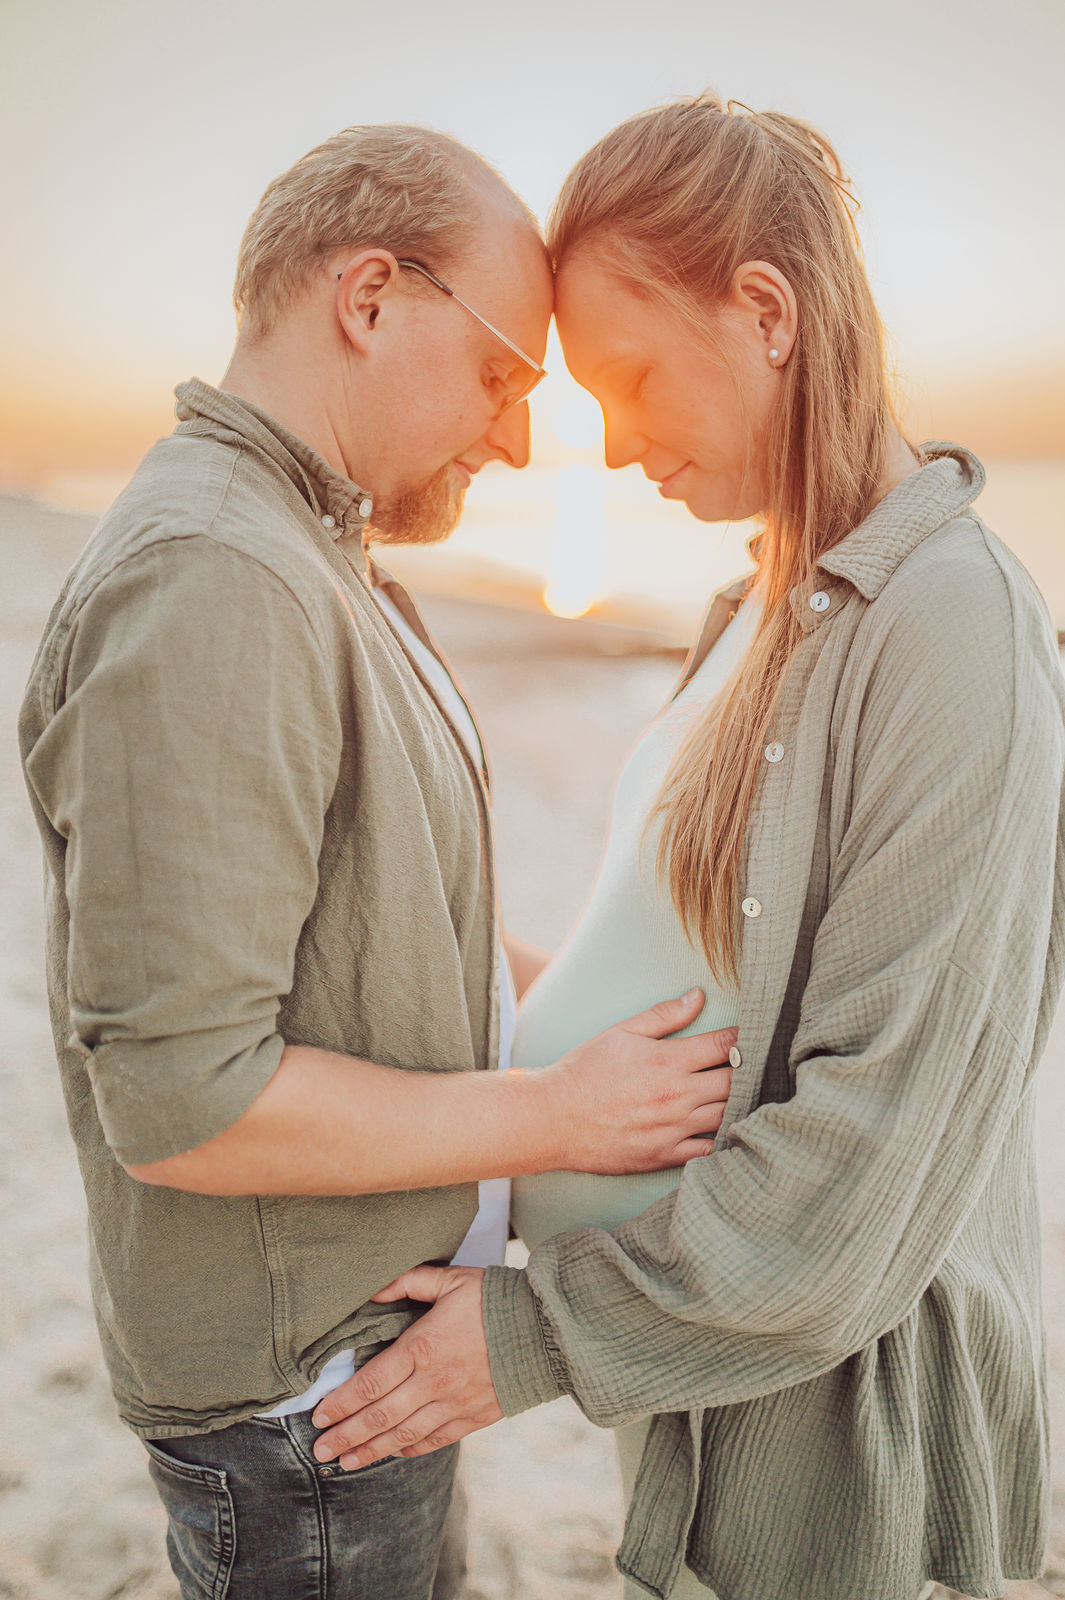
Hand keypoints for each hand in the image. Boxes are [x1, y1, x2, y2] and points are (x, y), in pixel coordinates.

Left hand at [311, 1265, 499, 1469]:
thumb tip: (372, 1291)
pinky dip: (410, 1450)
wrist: (545, 1328)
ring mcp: (455, 1404)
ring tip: (345, 1462)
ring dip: (371, 1451)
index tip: (320, 1416)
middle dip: (347, 1434)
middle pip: (381, 1416)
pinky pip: (435, 1440)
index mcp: (424, 1346)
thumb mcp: (450, 1279)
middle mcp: (435, 1381)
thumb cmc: (495, 1298)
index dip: (342, 1403)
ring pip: (404, 1435)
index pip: (372, 1382)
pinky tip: (392, 1454)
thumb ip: (408, 1282)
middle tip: (320, 1449)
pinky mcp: (474, 1418)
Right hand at [538, 988, 736, 1174]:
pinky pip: (709, 1150)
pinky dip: (723, 1139)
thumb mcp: (622, 1032)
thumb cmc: (585, 1070)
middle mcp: (677, 1095)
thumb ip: (664, 1015)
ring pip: (728, 1114)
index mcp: (668, 1060)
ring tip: (746, 1093)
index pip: (725, 1045)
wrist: (553, 1118)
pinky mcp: (665, 1155)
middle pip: (735, 1081)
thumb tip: (699, 997)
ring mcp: (673, 1128)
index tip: (750, 1035)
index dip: (742, 1038)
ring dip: (741, 1102)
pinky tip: (726, 1128)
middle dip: (747, 1070)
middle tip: (755, 1064)